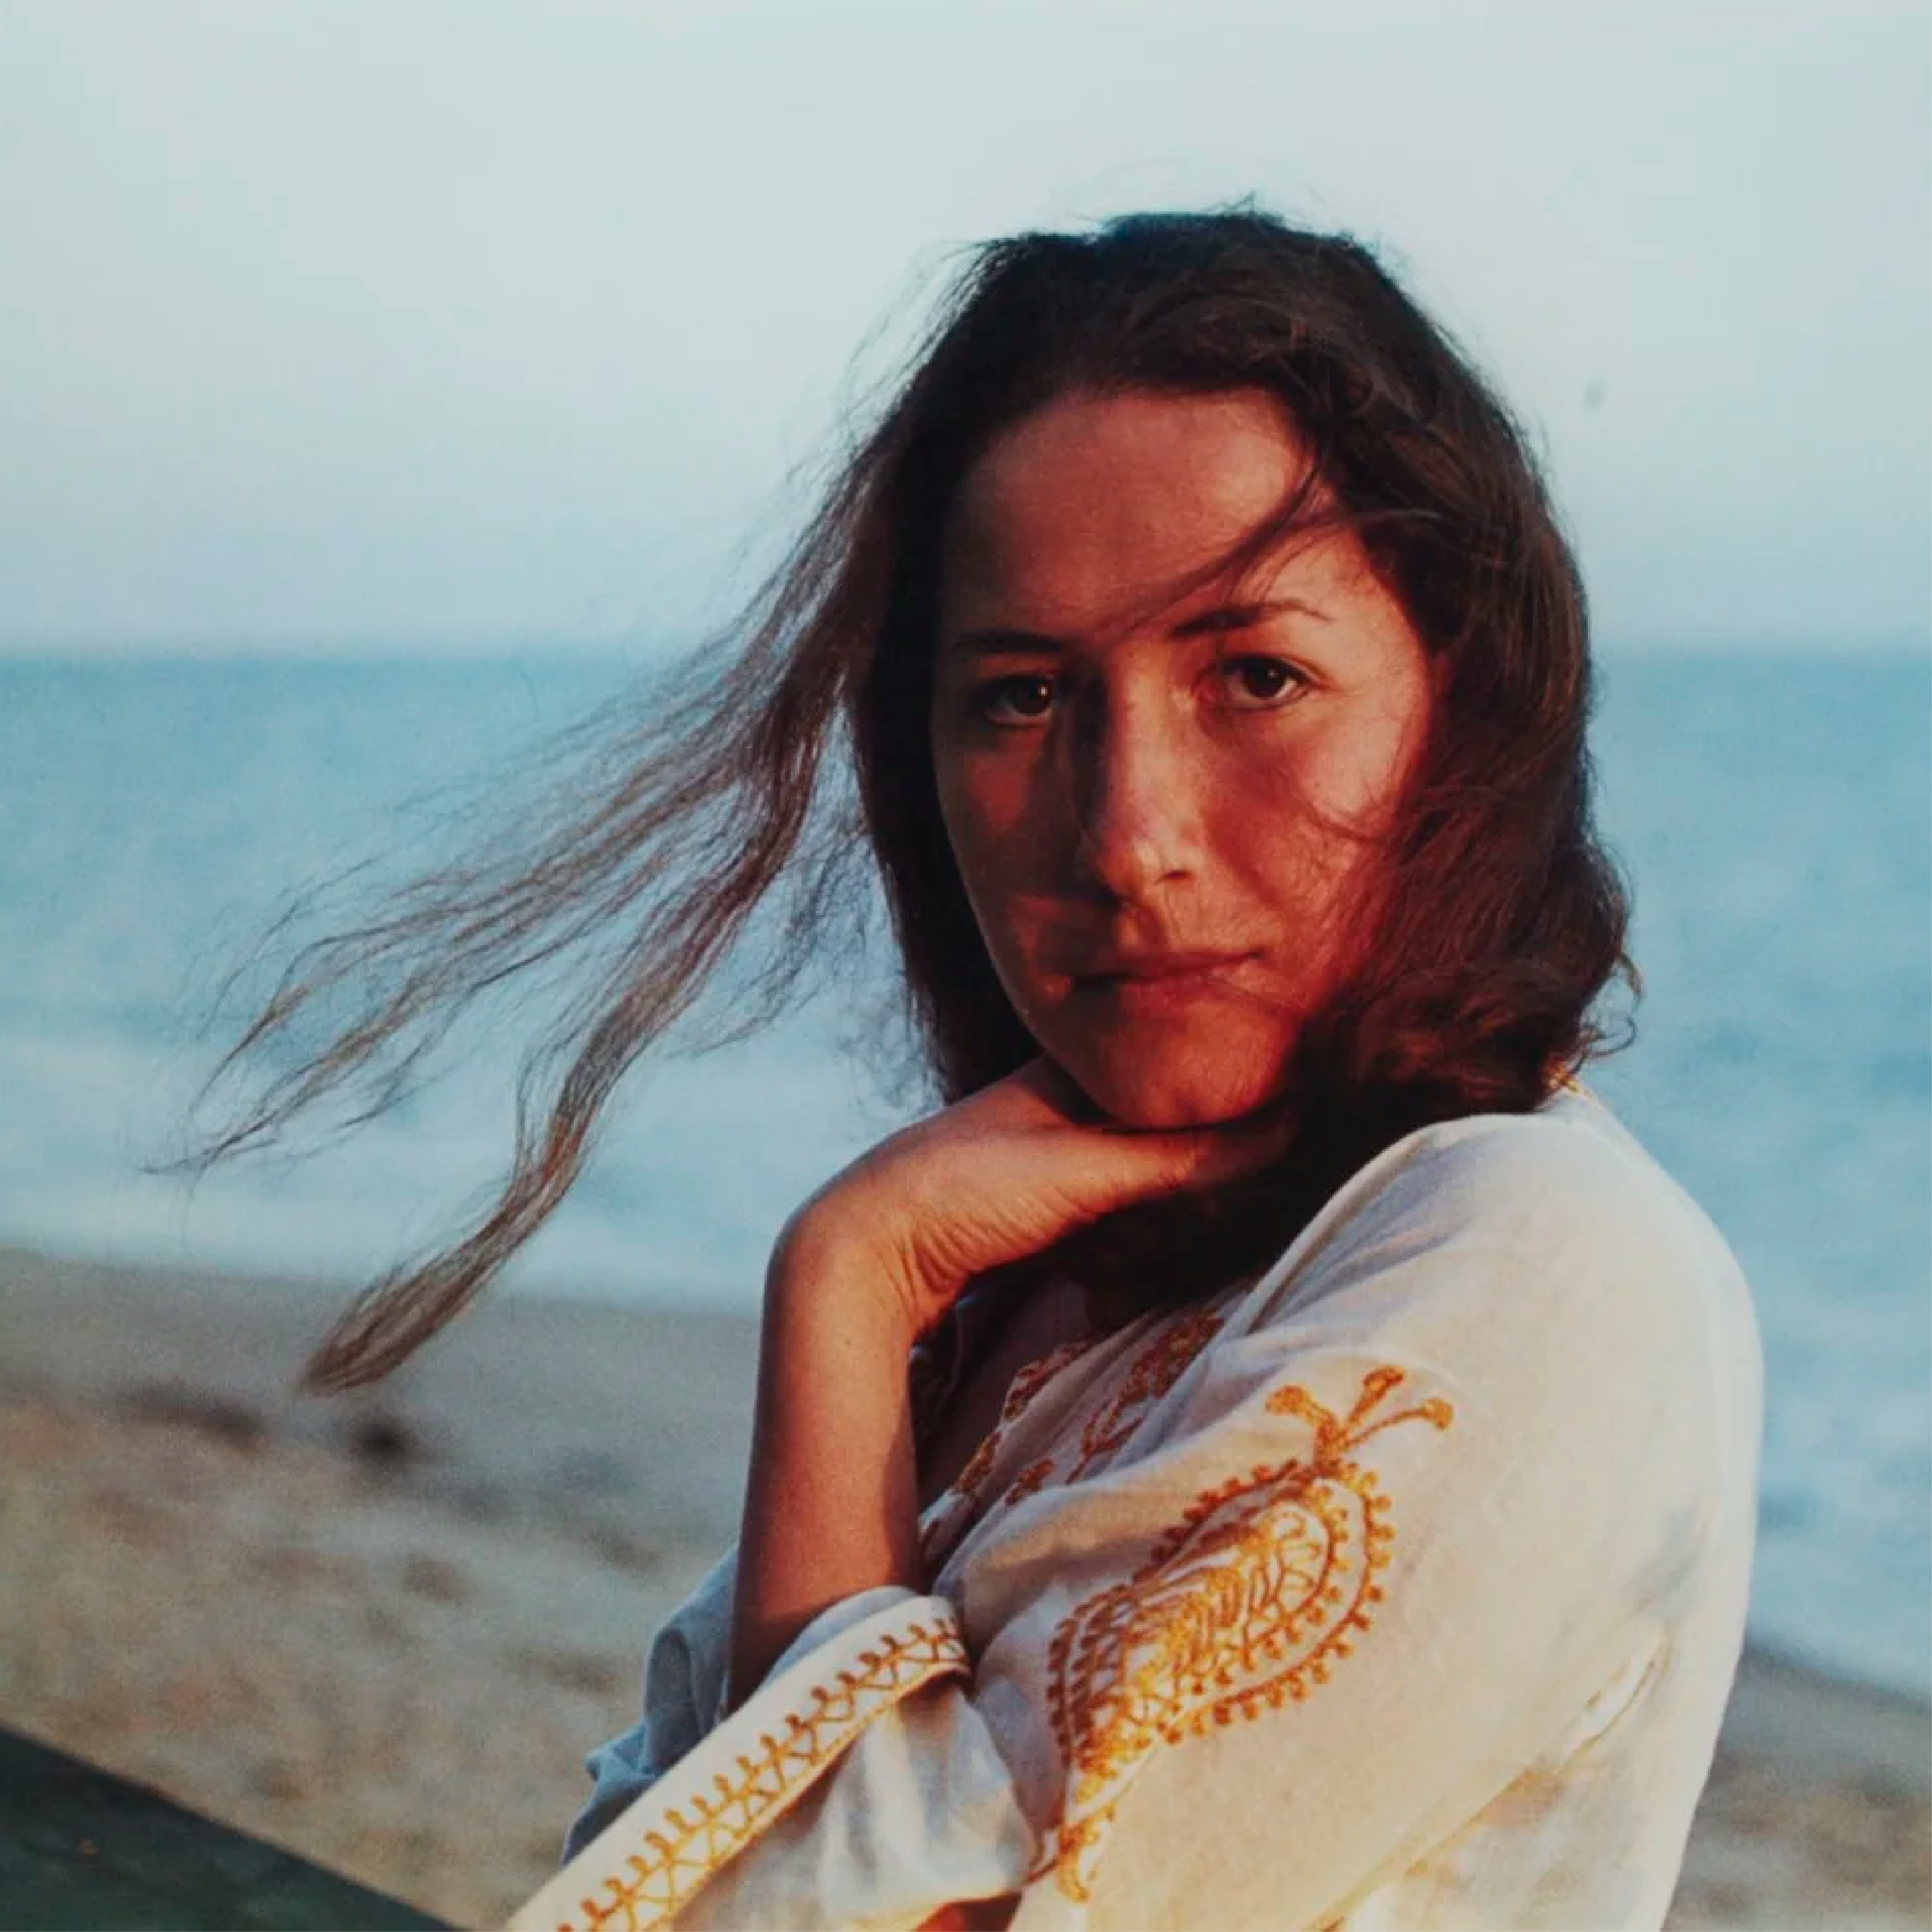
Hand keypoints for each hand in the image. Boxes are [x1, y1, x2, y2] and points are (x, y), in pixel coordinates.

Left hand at [777, 1058, 1292, 1340]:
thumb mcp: (1087, 1170)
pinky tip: (1162, 1236)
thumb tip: (1288, 1129)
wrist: (860, 1250)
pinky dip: (1135, 1217)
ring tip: (1234, 1200)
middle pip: (1153, 1116)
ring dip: (1172, 1185)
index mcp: (1064, 1070)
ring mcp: (1037, 1157)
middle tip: (1276, 1154)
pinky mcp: (1024, 1210)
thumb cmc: (965, 1188)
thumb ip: (1185, 1156)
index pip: (1164, 1060)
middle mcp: (1052, 1104)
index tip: (1292, 1093)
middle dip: (1205, 1136)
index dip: (1224, 1075)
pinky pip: (1102, 1205)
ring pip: (1129, 1163)